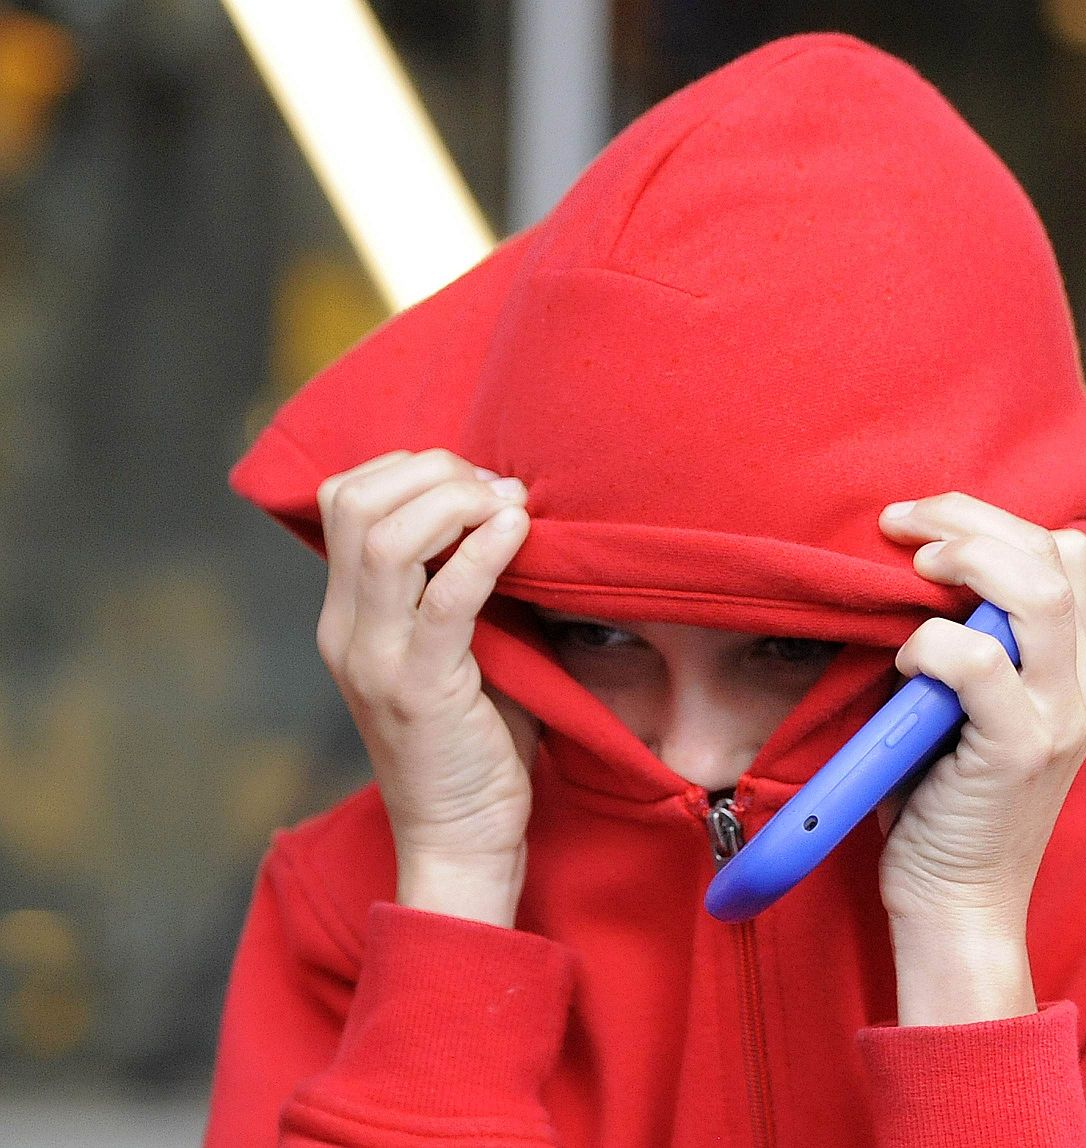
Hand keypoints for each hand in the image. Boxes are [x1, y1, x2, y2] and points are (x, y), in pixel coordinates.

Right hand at [315, 448, 536, 926]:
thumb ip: (461, 585)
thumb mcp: (459, 648)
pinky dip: (484, 551)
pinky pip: (446, 598)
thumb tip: (512, 509)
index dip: (409, 467)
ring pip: (387, 539)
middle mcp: (346, 630)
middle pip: (356, 502)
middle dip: (434, 472)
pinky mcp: (422, 690)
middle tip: (498, 487)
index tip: (477, 479)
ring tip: (510, 505)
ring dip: (457, 502)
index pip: (342, 498)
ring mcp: (377, 660)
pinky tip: (520, 531)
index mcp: (345, 615)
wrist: (461, 841)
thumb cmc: (473, 741)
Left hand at [874, 493, 1085, 944]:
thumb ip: (960, 647)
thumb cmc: (941, 802)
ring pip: (1036, 592)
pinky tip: (905, 657)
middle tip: (903, 521)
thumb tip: (900, 574)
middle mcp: (1082, 684)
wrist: (958, 906)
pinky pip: (979, 663)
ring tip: (914, 561)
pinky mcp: (1020, 750)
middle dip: (970, 517)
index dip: (994, 520)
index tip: (924, 523)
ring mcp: (1058, 717)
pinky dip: (932, 643)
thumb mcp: (960, 709)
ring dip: (965, 557)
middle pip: (1053, 552)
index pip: (1063, 554)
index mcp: (1074, 669)